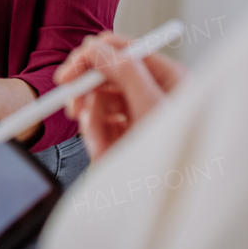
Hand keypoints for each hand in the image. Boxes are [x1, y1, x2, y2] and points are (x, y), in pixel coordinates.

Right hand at [54, 32, 187, 159]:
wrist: (179, 201)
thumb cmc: (179, 155)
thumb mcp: (152, 107)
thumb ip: (124, 71)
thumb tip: (96, 48)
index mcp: (166, 76)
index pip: (121, 49)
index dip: (90, 58)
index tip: (67, 76)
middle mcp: (152, 90)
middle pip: (106, 75)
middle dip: (88, 96)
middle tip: (72, 109)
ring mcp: (139, 112)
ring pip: (99, 102)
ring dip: (93, 124)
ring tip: (102, 146)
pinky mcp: (128, 133)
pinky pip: (101, 125)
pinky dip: (98, 138)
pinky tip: (107, 153)